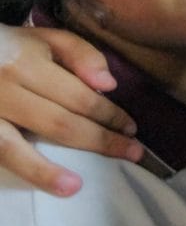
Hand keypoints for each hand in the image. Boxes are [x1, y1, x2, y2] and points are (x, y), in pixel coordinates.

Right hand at [0, 24, 141, 195]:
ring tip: (78, 186)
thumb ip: (80, 53)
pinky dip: (29, 171)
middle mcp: (5, 88)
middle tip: (132, 153)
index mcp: (27, 61)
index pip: (78, 95)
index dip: (108, 114)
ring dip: (52, 169)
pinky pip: (2, 154)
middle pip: (58, 122)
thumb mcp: (46, 38)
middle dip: (99, 140)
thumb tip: (108, 85)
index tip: (132, 128)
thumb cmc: (10, 47)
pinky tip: (53, 185)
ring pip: (20, 145)